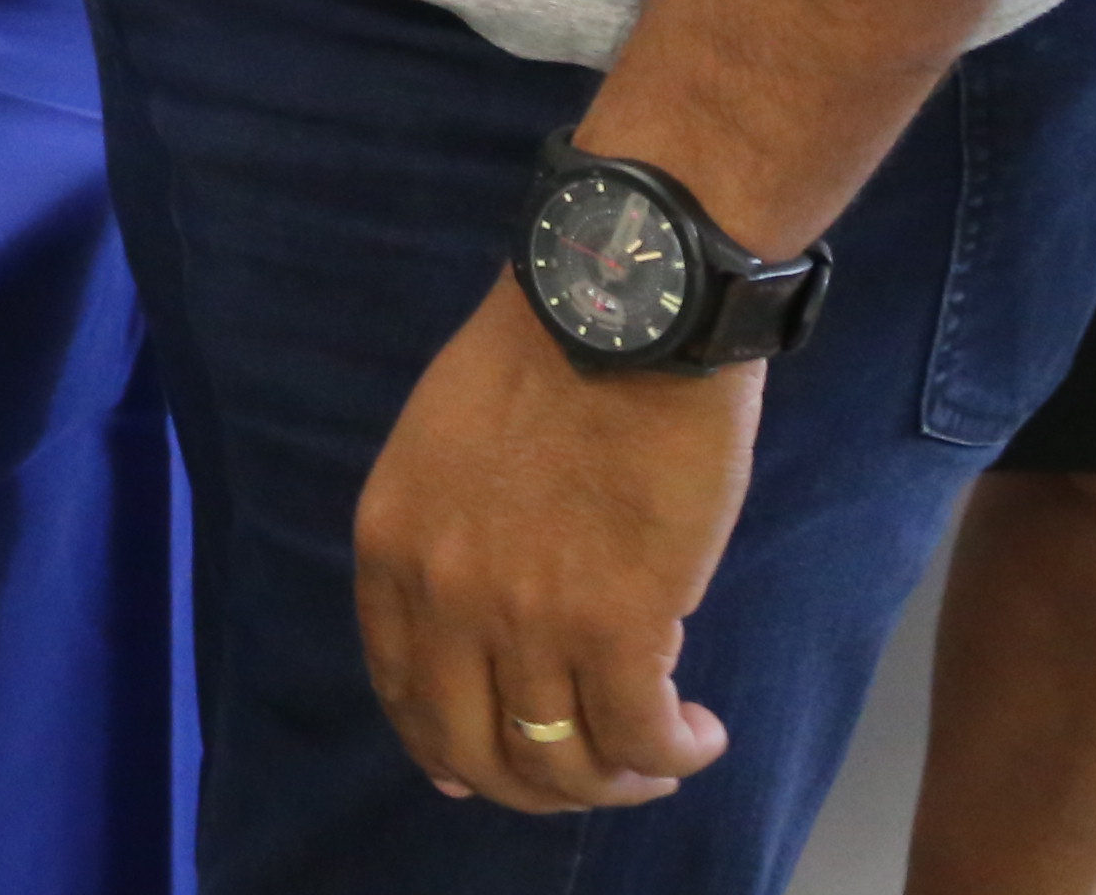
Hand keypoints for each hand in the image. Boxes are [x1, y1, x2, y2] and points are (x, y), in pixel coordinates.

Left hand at [354, 277, 752, 812]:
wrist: (619, 308)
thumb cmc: (546, 357)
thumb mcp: (442, 448)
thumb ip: (445, 540)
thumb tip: (473, 626)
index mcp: (394, 548)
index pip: (403, 693)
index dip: (448, 747)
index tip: (487, 770)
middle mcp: (443, 596)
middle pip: (474, 753)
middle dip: (534, 787)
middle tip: (596, 773)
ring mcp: (526, 617)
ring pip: (561, 763)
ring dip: (618, 780)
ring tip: (663, 753)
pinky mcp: (619, 623)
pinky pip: (640, 738)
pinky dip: (674, 754)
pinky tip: (701, 733)